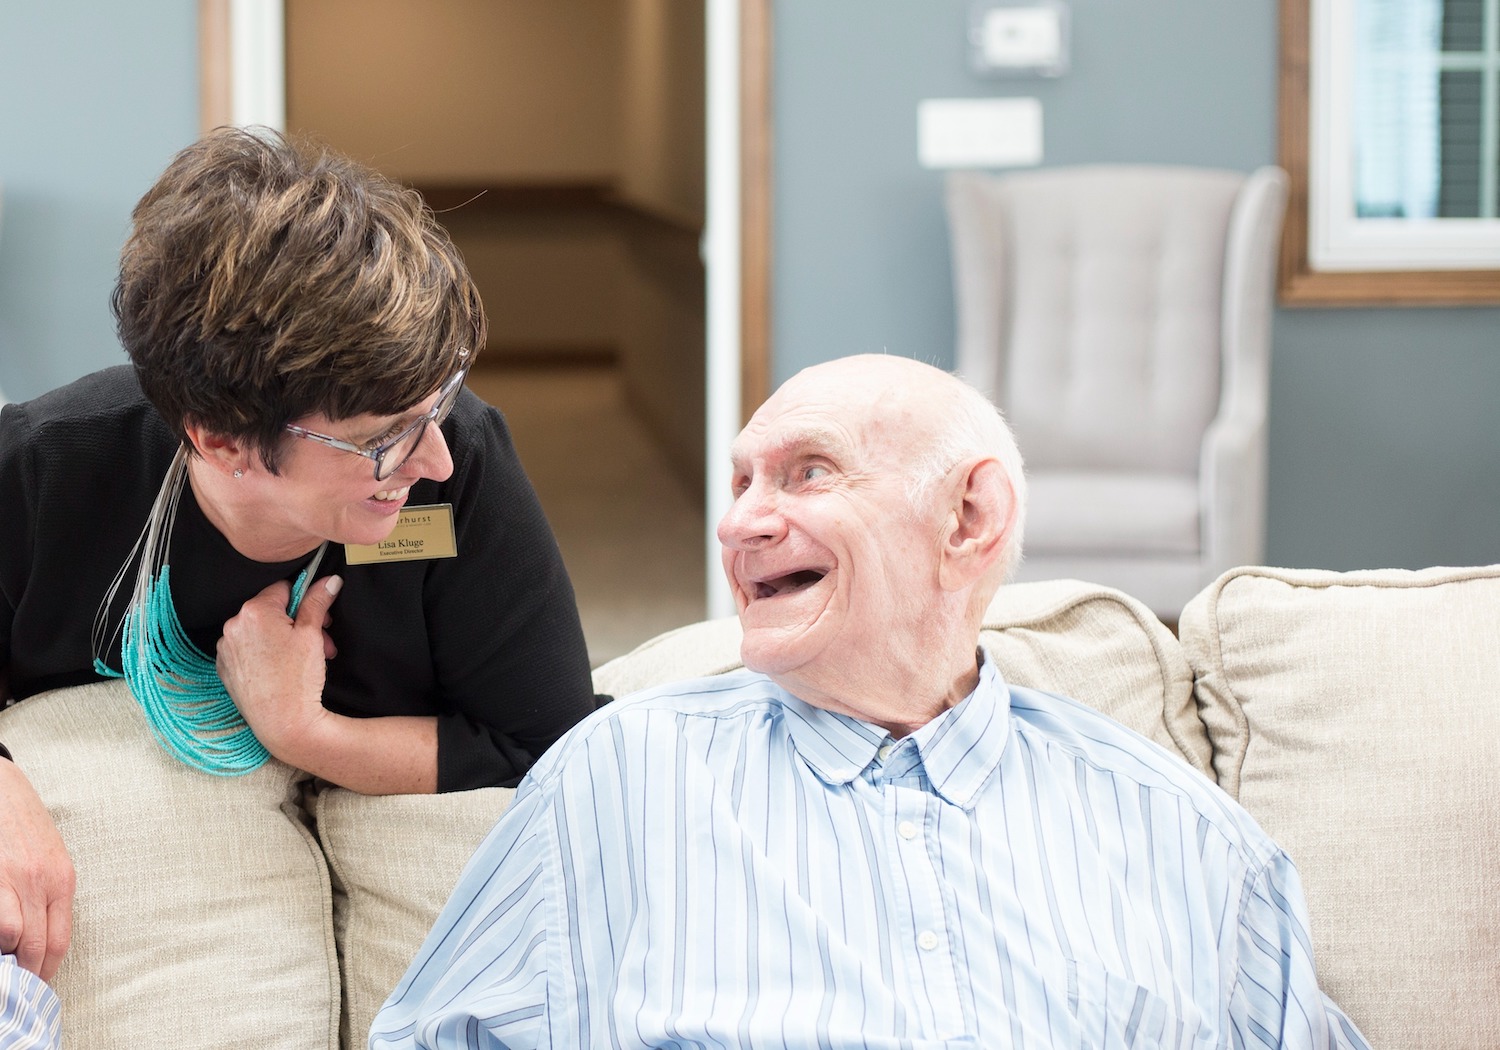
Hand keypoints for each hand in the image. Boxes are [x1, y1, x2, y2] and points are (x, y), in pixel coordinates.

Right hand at [0, 758, 74, 979]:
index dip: (48, 970)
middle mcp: (43, 883)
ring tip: (5, 963)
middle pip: (40, 947)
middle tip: (18, 985)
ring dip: (7, 956)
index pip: (61, 941)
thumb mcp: (50, 859)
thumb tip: (39, 935)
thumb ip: (48, 895)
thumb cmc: (26, 826)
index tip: (38, 983)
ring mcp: (14, 880)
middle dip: (28, 973)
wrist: (4, 788)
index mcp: (63, 881)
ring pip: (15, 938)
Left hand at [216, 575, 342, 765]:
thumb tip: (329, 580)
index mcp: (254, 611)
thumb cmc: (298, 679)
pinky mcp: (225, 668)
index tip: (318, 617)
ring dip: (282, 639)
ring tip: (303, 659)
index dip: (306, 602)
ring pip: (260, 631)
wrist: (283, 722)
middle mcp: (233, 625)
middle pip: (272, 611)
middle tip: (319, 640)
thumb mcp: (312, 634)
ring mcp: (225, 648)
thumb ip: (317, 601)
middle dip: (297, 622)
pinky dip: (264, 654)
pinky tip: (281, 669)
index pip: (284, 588)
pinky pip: (247, 650)